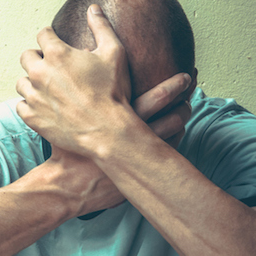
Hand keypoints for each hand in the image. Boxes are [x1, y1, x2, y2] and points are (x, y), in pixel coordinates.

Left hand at [16, 4, 130, 155]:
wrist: (107, 131)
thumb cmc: (113, 91)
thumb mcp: (114, 53)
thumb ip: (101, 27)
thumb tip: (93, 7)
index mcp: (57, 54)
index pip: (42, 35)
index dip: (50, 37)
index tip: (55, 42)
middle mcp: (40, 73)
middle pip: (26, 57)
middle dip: (37, 57)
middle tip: (51, 65)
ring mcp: (34, 96)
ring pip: (22, 82)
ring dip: (32, 82)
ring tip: (47, 87)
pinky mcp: (32, 117)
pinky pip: (20, 106)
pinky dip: (29, 105)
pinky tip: (43, 105)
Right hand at [42, 71, 193, 214]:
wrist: (66, 184)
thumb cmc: (67, 148)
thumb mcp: (69, 116)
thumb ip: (84, 96)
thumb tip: (90, 71)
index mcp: (119, 118)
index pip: (158, 97)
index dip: (175, 86)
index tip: (185, 76)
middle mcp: (134, 136)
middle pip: (174, 115)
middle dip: (185, 100)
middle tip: (189, 89)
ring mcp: (140, 155)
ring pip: (174, 134)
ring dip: (181, 119)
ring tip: (182, 108)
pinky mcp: (142, 170)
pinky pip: (169, 152)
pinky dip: (174, 138)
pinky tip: (173, 131)